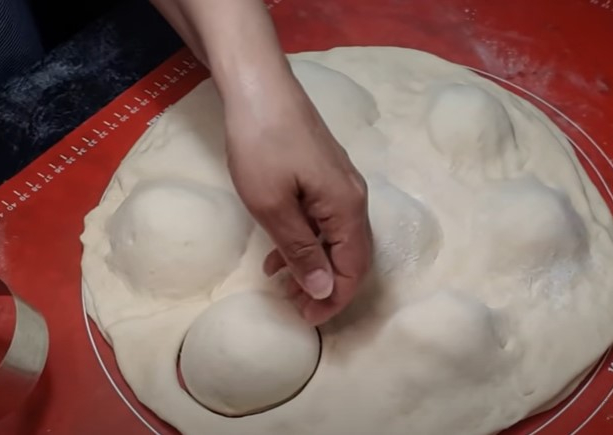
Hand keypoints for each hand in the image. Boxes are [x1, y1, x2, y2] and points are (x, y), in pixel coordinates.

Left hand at [224, 83, 372, 325]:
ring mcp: (340, 183)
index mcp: (347, 208)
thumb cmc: (262, 145)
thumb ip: (300, 250)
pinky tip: (277, 251)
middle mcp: (354, 197)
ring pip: (336, 239)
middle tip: (294, 307)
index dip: (333, 300)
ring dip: (312, 266)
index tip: (305, 320)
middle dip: (325, 287)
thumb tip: (324, 290)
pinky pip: (324, 220)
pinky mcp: (324, 174)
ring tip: (281, 286)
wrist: (259, 87)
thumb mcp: (273, 206)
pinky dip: (305, 241)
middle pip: (351, 256)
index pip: (353, 268)